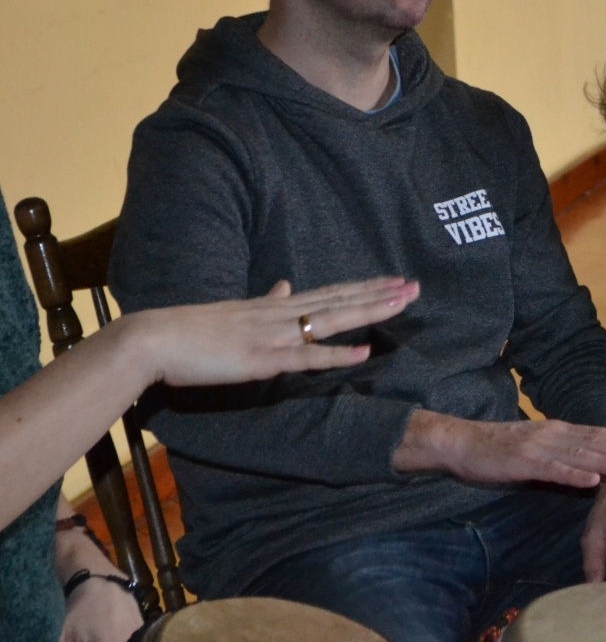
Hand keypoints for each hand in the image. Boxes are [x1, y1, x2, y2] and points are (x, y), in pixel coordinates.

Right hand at [126, 277, 419, 387]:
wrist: (153, 339)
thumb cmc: (190, 330)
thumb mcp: (236, 311)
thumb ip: (265, 300)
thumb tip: (286, 284)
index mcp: (274, 305)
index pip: (330, 292)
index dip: (365, 287)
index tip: (395, 281)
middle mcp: (280, 314)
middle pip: (340, 300)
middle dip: (380, 294)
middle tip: (416, 285)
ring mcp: (274, 335)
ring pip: (332, 320)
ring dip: (370, 311)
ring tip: (404, 303)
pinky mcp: (262, 359)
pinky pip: (307, 357)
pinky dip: (338, 356)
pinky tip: (365, 353)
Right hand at [393, 411, 605, 487]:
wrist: (460, 442)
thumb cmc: (496, 449)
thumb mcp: (533, 447)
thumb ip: (557, 454)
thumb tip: (582, 466)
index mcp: (556, 430)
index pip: (596, 434)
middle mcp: (552, 434)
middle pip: (595, 441)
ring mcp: (538, 447)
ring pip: (580, 455)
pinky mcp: (523, 462)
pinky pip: (554, 470)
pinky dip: (575, 475)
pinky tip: (592, 481)